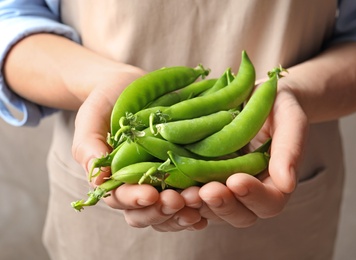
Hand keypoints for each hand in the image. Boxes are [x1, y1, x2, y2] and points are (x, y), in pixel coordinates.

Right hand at [72, 63, 206, 230]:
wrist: (130, 86)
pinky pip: (192, 195)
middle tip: (178, 201)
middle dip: (163, 210)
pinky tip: (210, 202)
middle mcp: (140, 185)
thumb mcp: (92, 119)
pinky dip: (201, 203)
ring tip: (198, 200)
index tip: (150, 195)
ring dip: (184, 210)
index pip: (122, 199)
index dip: (135, 200)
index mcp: (116, 179)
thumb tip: (98, 180)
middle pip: (149, 212)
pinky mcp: (183, 170)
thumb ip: (89, 147)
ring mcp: (163, 180)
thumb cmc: (106, 104)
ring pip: (172, 209)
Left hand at [193, 83, 307, 226]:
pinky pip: (194, 196)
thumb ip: (290, 148)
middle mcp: (249, 193)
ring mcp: (224, 188)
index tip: (237, 181)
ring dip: (198, 205)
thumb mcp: (290, 119)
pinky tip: (170, 187)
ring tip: (185, 193)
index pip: (269, 202)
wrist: (253, 96)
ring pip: (212, 211)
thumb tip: (288, 183)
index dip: (254, 196)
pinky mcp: (203, 179)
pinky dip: (182, 197)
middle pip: (239, 215)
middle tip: (207, 191)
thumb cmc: (277, 106)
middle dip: (223, 205)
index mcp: (275, 183)